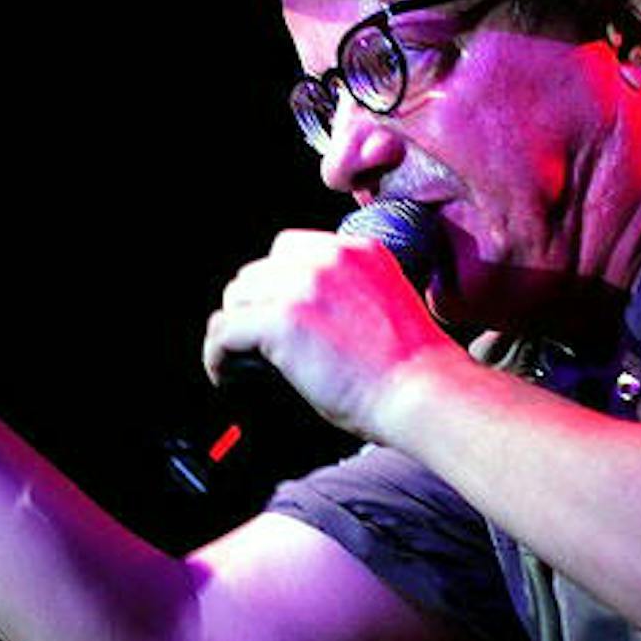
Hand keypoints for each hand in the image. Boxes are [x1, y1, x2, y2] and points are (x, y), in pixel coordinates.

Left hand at [204, 229, 465, 441]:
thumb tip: (292, 314)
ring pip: (236, 300)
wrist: (423, 391)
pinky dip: (217, 356)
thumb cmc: (411, 369)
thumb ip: (344, 292)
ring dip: (233, 332)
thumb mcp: (384, 304)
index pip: (287, 251)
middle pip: (256, 273)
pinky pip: (224, 332)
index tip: (272, 318)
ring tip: (240, 364)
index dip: (274, 287)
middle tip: (254, 348)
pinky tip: (226, 376)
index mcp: (356, 249)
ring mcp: (303, 286)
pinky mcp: (282, 320)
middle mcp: (327, 257)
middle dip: (251, 310)